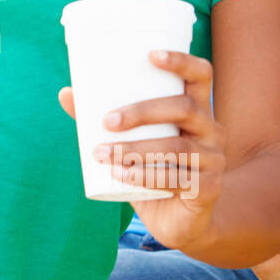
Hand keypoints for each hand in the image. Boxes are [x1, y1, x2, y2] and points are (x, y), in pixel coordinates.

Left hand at [58, 50, 226, 250]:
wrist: (178, 223)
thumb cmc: (153, 174)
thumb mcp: (131, 145)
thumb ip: (104, 121)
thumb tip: (65, 92)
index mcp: (197, 111)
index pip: (200, 75)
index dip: (180, 61)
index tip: (149, 56)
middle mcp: (212, 130)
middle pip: (184, 108)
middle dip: (143, 111)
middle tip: (107, 121)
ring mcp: (213, 160)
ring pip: (177, 146)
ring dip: (136, 149)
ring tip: (103, 154)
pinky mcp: (208, 188)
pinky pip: (178, 179)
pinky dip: (146, 177)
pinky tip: (123, 176)